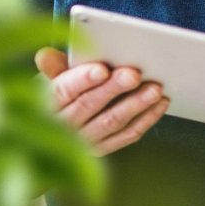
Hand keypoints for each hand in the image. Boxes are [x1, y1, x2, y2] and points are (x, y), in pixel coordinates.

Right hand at [35, 47, 169, 155]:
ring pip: (112, 122)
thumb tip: (45, 55)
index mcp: (46, 103)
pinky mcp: (101, 150)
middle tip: (135, 74)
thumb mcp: (47, 80)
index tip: (102, 69)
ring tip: (155, 89)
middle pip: (90, 105)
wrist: (50, 135)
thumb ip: (54, 67)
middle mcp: (63, 125)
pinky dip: (145, 120)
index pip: (63, 91)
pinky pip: (126, 136)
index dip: (82, 79)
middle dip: (114, 89)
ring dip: (136, 105)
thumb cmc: (55, 96)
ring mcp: (83, 140)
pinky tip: (159, 104)